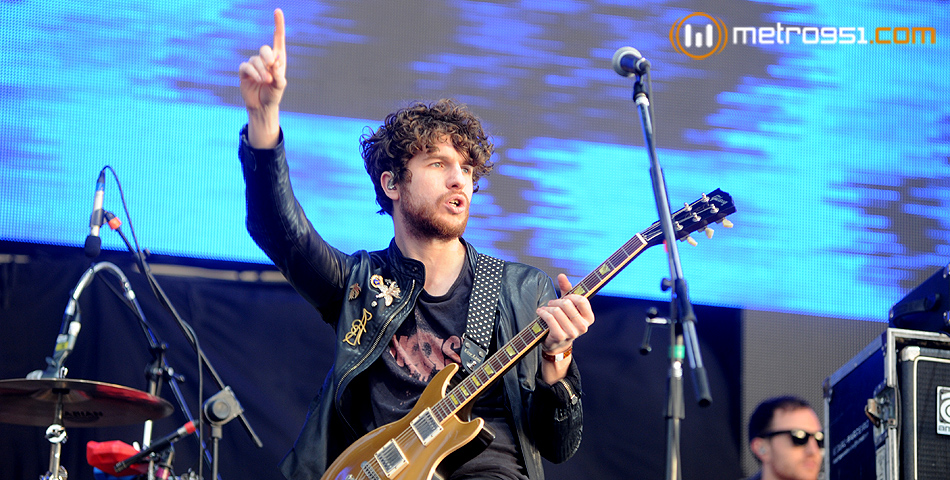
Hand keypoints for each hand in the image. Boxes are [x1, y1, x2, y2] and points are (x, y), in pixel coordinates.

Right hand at [238, 9, 285, 146]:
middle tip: (272, 66)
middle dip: (268, 57)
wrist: (262, 106)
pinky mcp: (244, 72)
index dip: (278, 24)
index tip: (277, 11)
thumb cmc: (273, 95)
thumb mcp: (280, 86)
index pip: (278, 39)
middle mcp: (266, 60)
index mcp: (278, 60)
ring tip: (266, 81)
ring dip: (262, 71)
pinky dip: (253, 72)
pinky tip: (259, 80)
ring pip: (255, 61)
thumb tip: (274, 63)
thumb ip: (279, 74)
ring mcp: (254, 65)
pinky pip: (246, 66)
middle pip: (265, 49)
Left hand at [536, 274, 593, 354]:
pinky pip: (549, 319)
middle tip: (551, 304)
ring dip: (547, 308)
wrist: (557, 344)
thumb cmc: (564, 322)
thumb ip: (567, 290)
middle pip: (567, 304)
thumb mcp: (568, 306)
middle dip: (556, 301)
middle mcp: (583, 327)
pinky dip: (543, 313)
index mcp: (589, 318)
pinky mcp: (560, 336)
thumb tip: (562, 275)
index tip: (564, 298)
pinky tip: (540, 312)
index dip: (571, 296)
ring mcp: (572, 333)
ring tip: (545, 309)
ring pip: (556, 311)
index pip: (582, 300)